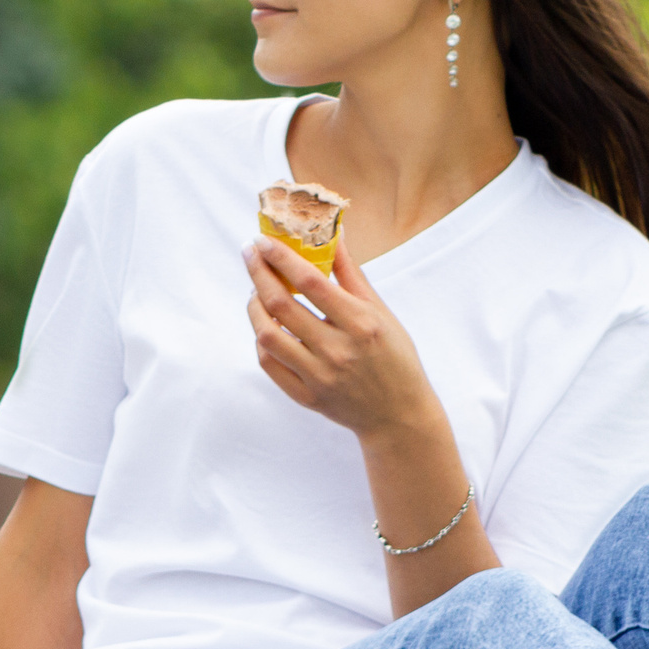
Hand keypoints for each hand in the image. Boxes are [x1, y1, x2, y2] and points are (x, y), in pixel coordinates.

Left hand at [243, 232, 438, 437]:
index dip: (281, 257)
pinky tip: (265, 325)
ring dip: (254, 307)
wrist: (399, 415)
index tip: (263, 240)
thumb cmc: (394, 356)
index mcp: (361, 324)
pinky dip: (261, 340)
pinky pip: (269, 364)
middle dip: (258, 273)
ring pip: (267, 335)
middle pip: (281, 305)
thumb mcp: (381, 311)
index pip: (310, 282)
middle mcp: (338, 350)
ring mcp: (319, 376)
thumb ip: (352, 274)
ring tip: (256, 291)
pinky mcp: (306, 397)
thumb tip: (333, 233)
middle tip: (250, 254)